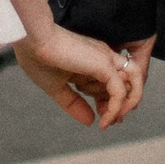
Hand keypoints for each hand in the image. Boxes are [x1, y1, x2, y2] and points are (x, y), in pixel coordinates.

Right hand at [16, 21, 143, 130]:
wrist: (31, 41)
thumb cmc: (37, 58)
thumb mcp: (57, 88)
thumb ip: (74, 104)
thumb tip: (91, 122)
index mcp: (91, 60)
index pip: (111, 83)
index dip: (110, 103)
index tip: (102, 120)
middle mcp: (102, 57)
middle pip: (126, 83)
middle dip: (120, 106)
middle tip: (108, 122)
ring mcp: (105, 59)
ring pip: (133, 82)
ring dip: (127, 104)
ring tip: (113, 120)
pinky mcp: (104, 65)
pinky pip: (120, 91)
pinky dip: (115, 109)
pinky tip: (104, 120)